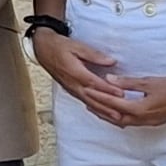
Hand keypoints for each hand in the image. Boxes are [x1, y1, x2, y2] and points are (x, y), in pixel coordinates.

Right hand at [32, 29, 146, 123]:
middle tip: (122, 114)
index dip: (108, 89)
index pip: (94, 83)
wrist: (43, 50)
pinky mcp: (71, 91)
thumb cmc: (60, 46)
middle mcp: (73, 84)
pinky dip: (95, 110)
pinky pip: (85, 102)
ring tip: (116, 119)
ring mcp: (72, 89)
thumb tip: (111, 61)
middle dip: (108, 107)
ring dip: (103, 112)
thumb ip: (94, 55)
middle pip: (93, 98)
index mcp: (75, 72)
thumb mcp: (77, 46)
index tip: (122, 94)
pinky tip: (103, 114)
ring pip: (89, 103)